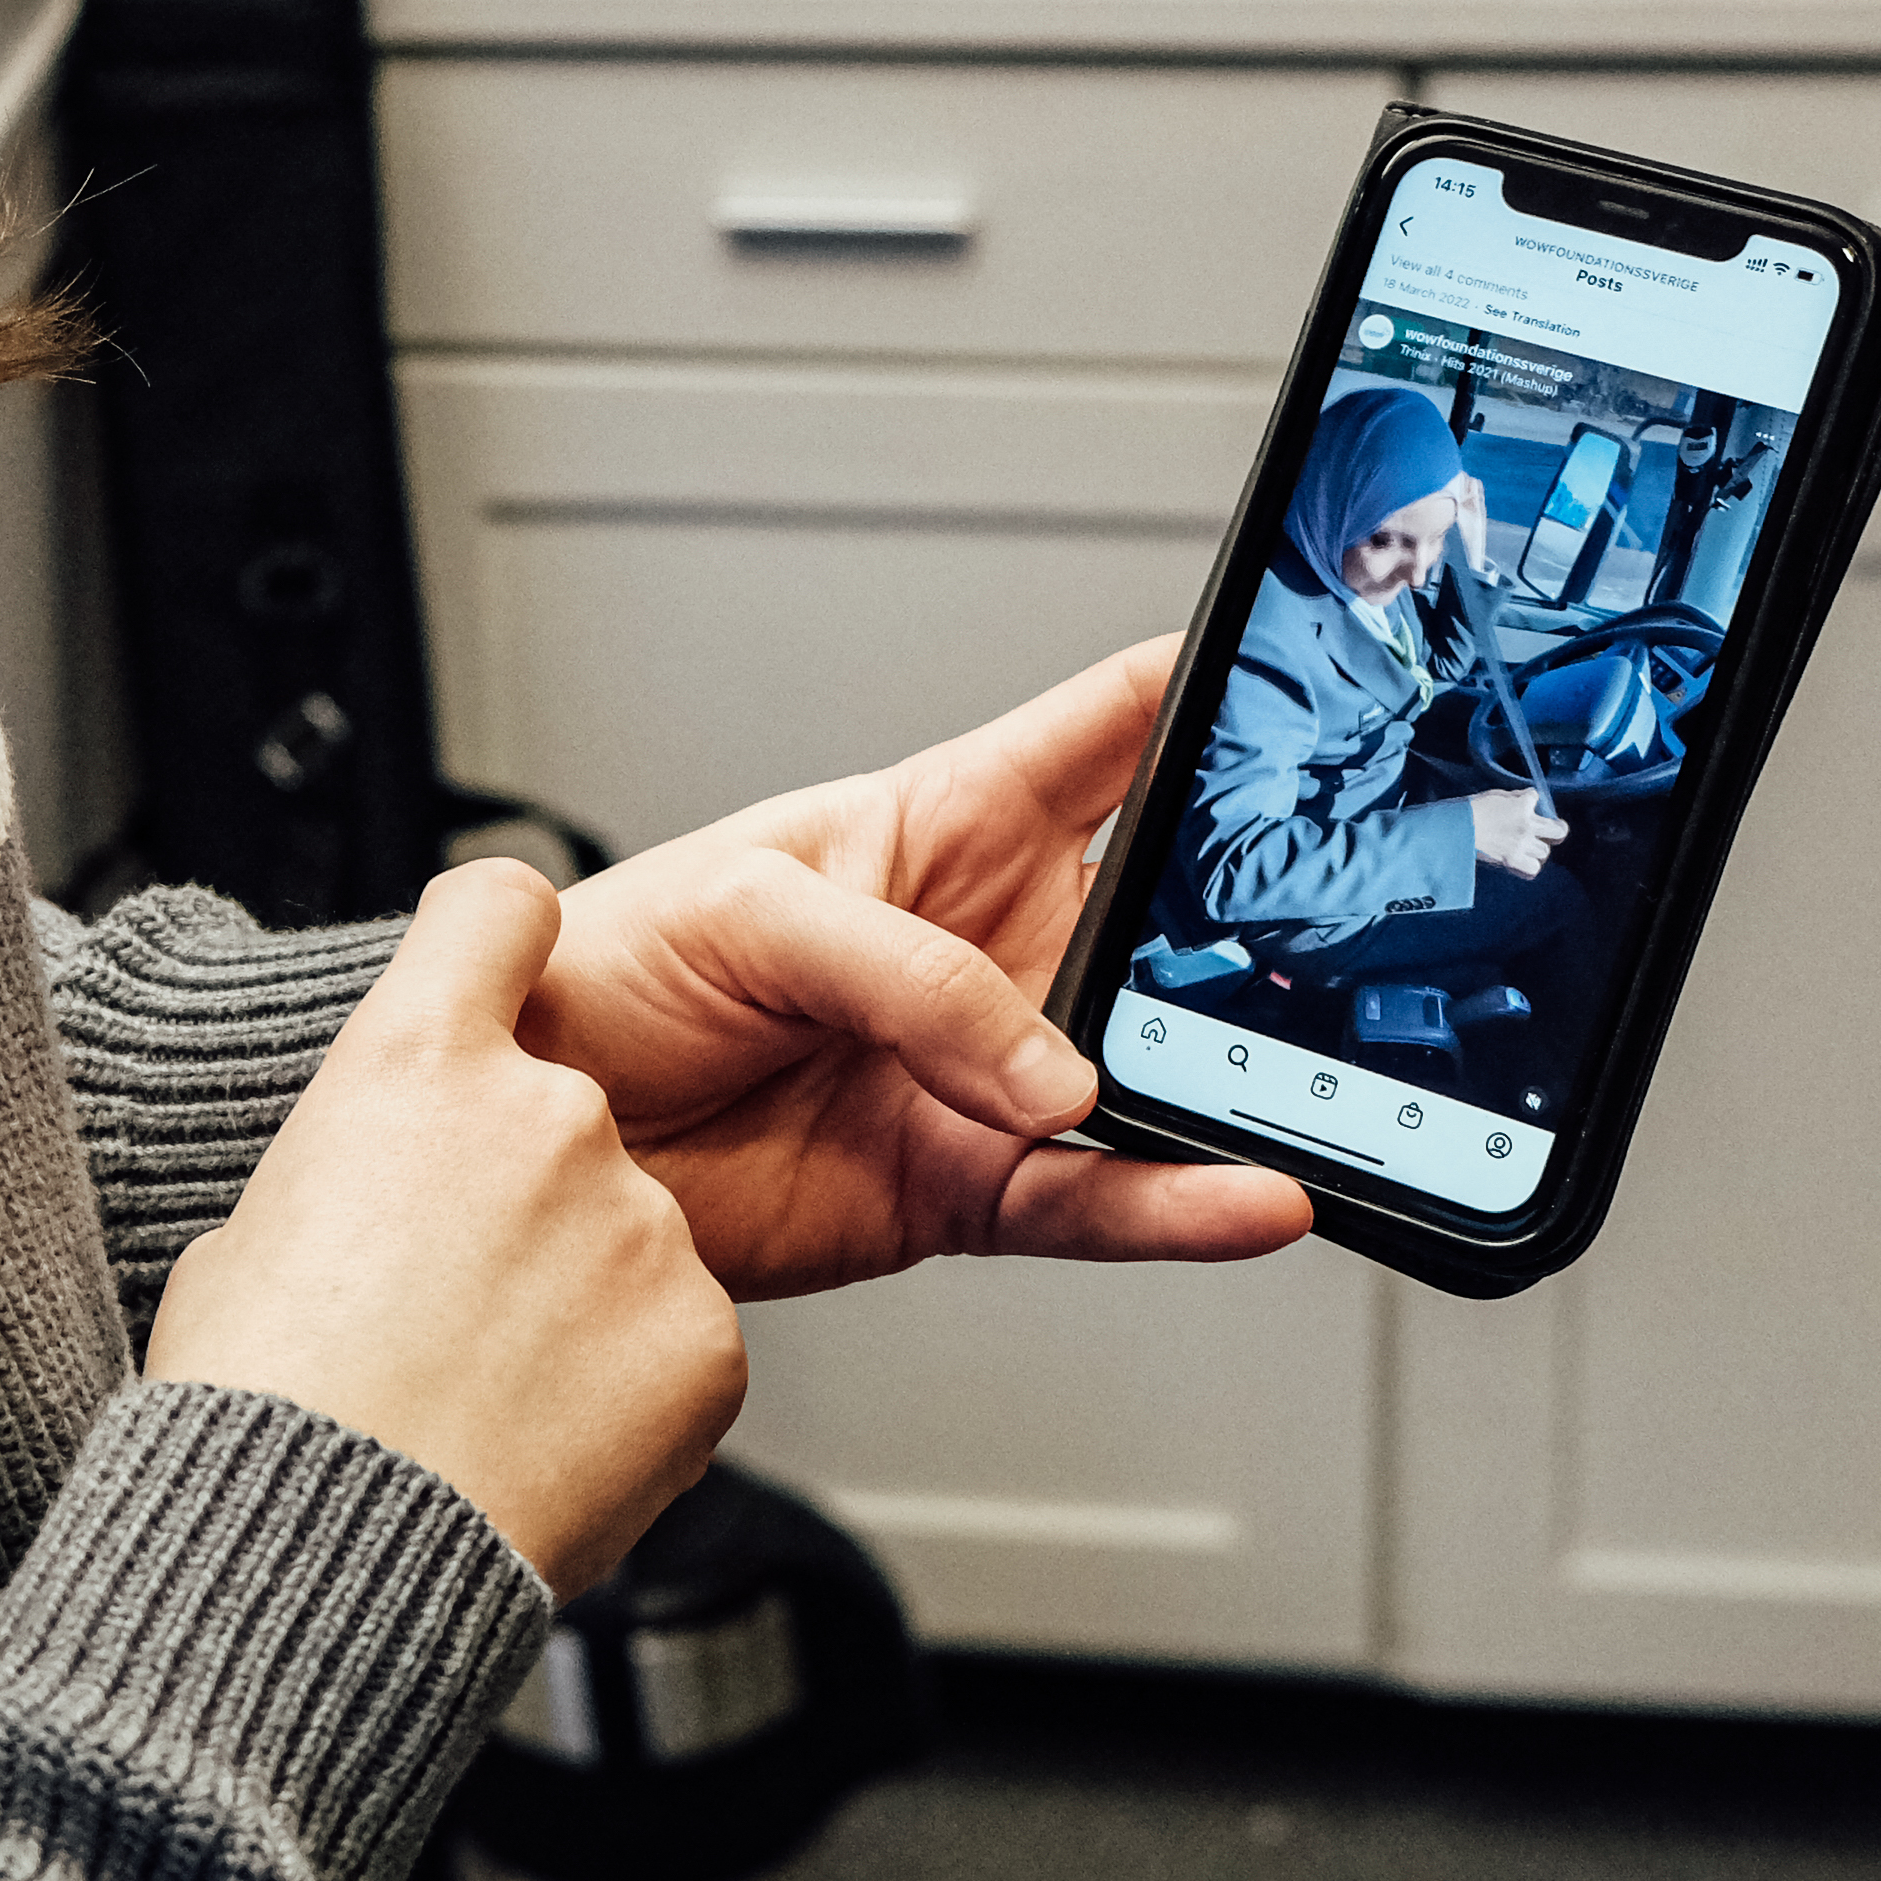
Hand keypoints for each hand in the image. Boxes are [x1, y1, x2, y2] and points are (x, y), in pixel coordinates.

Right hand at [145, 861, 743, 1597]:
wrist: (320, 1552)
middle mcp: (550, 1116)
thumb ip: (351, 1172)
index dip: (501, 939)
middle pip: (563, 1117)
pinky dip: (630, 1393)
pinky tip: (543, 1448)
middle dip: (527, 1201)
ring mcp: (643, 1224)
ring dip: (578, 1306)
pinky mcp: (709, 1335)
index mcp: (414, 1066)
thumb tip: (376, 1198)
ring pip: (627, 1242)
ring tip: (484, 1404)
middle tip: (451, 1313)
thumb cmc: (260, 1404)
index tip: (502, 972)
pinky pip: (681, 1344)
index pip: (498, 911)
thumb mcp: (251, 1235)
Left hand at [509, 640, 1317, 1294]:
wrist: (540, 1136)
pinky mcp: (967, 1186)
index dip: (1209, 689)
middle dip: (1258, 920)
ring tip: (1305, 1105)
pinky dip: (1171, 1209)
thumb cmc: (610, 972)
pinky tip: (1237, 1202)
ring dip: (1230, 1089)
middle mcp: (989, 946)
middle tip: (1341, 934)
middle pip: (1167, 918)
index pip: (1108, 732)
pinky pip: (1094, 1200)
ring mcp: (988, 1071)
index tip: (1314, 671)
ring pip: (1149, 1075)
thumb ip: (905, 970)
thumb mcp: (747, 908)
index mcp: (943, 824)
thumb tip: (1043, 1067)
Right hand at [1469, 788, 1566, 877]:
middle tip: (1548, 831)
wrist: (1455, 828)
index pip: (1535, 797)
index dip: (1529, 800)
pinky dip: (1528, 866)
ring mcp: (1521, 844)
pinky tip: (1520, 862)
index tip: (1523, 802)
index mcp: (1521, 804)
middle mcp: (1527, 824)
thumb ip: (1512, 798)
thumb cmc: (1469, 810)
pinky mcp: (1512, 859)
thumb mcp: (1494, 796)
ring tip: (1524, 848)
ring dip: (1536, 849)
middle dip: (1554, 830)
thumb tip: (1524, 800)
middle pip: (1558, 831)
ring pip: (1544, 851)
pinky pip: (1532, 868)